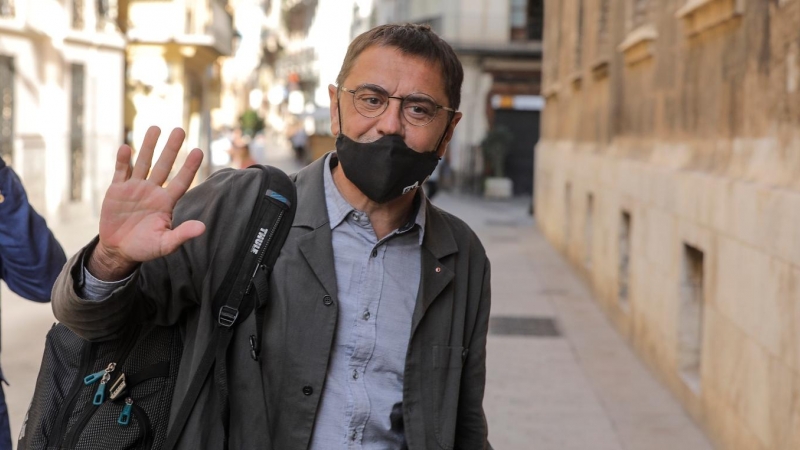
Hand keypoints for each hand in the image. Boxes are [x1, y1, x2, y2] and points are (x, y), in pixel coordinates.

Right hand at [88, 126, 205, 279]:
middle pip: (164, 166)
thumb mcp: (165, 244)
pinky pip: (121, 172)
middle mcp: (152, 191)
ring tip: (155, 128)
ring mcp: (134, 189)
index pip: (181, 181)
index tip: (199, 151)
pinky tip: (126, 147)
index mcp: (166, 203)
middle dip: (171, 149)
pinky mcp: (116, 190)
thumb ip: (182, 234)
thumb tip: (203, 228)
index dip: (189, 167)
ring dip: (148, 146)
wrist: (119, 250)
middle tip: (180, 130)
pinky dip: (123, 161)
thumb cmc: (145, 247)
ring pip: (143, 163)